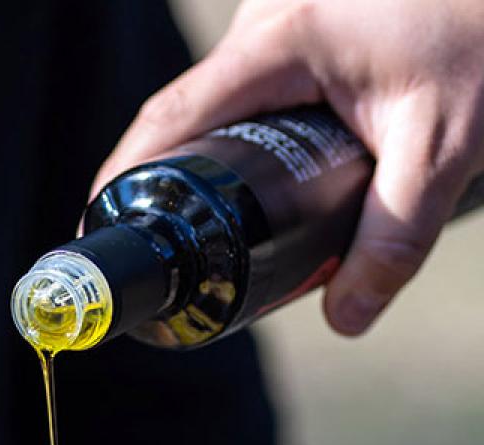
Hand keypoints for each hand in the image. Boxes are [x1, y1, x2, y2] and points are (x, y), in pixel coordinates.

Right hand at [93, 0, 483, 334]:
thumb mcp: (443, 148)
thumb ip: (393, 239)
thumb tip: (344, 320)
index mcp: (279, 42)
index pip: (170, 117)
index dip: (122, 177)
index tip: (97, 229)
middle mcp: (263, 24)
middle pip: (180, 114)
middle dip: (157, 182)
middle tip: (157, 249)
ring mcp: (276, 22)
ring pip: (211, 103)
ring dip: (196, 161)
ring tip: (196, 227)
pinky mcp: (295, 29)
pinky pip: (240, 91)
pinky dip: (229, 138)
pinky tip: (243, 181)